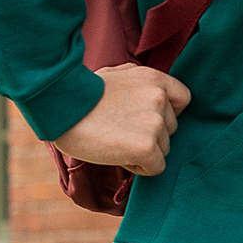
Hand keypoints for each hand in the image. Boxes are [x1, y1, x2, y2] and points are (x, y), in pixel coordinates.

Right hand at [54, 65, 190, 174]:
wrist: (59, 108)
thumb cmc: (82, 94)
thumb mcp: (116, 75)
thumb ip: (141, 84)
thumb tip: (156, 93)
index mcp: (155, 79)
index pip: (183, 99)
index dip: (167, 112)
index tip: (145, 116)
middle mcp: (159, 99)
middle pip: (171, 129)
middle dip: (150, 134)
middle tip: (118, 129)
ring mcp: (155, 123)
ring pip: (163, 149)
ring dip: (141, 150)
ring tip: (113, 138)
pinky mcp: (146, 147)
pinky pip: (156, 167)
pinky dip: (138, 167)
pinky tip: (116, 153)